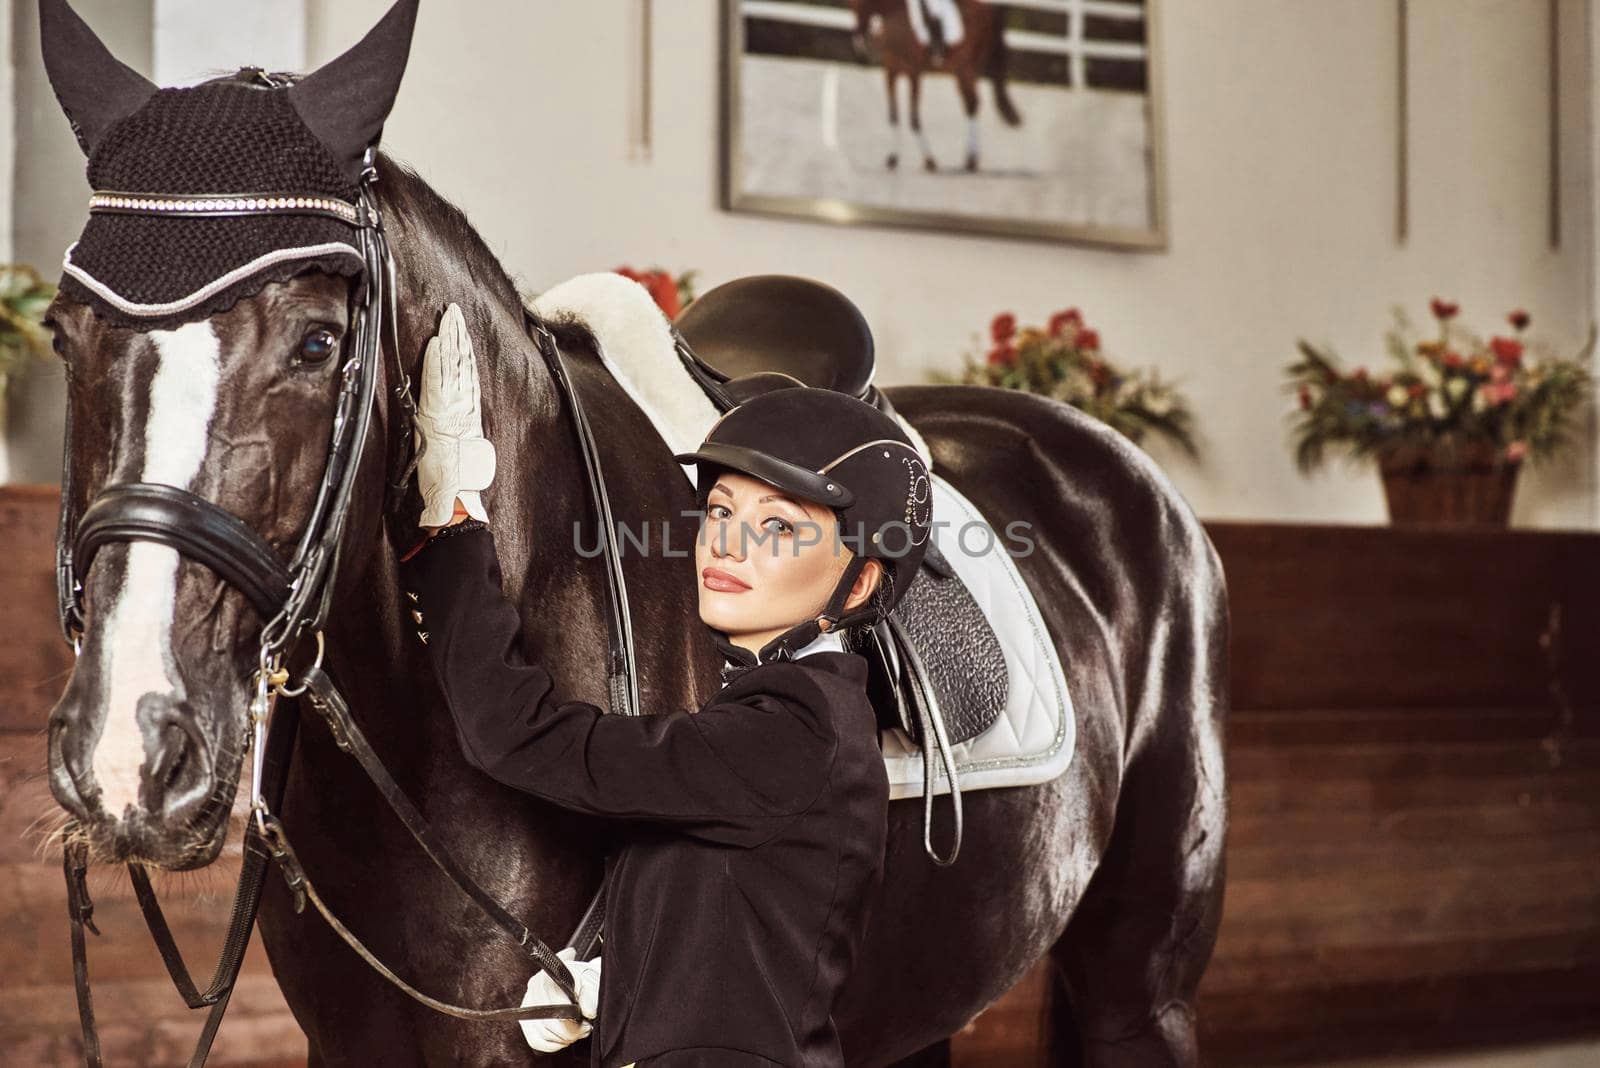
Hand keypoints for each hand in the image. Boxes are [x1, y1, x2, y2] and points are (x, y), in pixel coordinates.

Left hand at [415, 303, 495, 528]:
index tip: (461, 331)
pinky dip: (437, 361)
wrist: (455, 496)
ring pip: (452, 367)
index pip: (468, 376)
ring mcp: (451, 408)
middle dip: (458, 336)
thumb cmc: (454, 482)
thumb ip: (456, 432)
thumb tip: (455, 424)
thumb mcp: (459, 452)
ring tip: (447, 317)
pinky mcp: (437, 413)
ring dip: (449, 340)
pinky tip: (436, 342)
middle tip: (454, 311)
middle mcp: (463, 407)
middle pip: (463, 364)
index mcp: (468, 415)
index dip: (465, 352)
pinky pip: (437, 381)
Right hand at [519, 947, 601, 1052]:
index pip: (557, 1008)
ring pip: (541, 1035)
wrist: (577, 979)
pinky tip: (562, 1038)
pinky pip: (534, 1040)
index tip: (585, 1025)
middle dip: (569, 1033)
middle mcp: (534, 989)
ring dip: (561, 1039)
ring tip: (574, 1032)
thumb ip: (591, 996)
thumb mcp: (592, 983)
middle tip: (582, 1030)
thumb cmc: (583, 981)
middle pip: (548, 1024)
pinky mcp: (525, 1018)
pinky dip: (551, 1044)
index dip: (573, 1023)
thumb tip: (588, 1012)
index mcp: (550, 977)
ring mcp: (527, 1004)